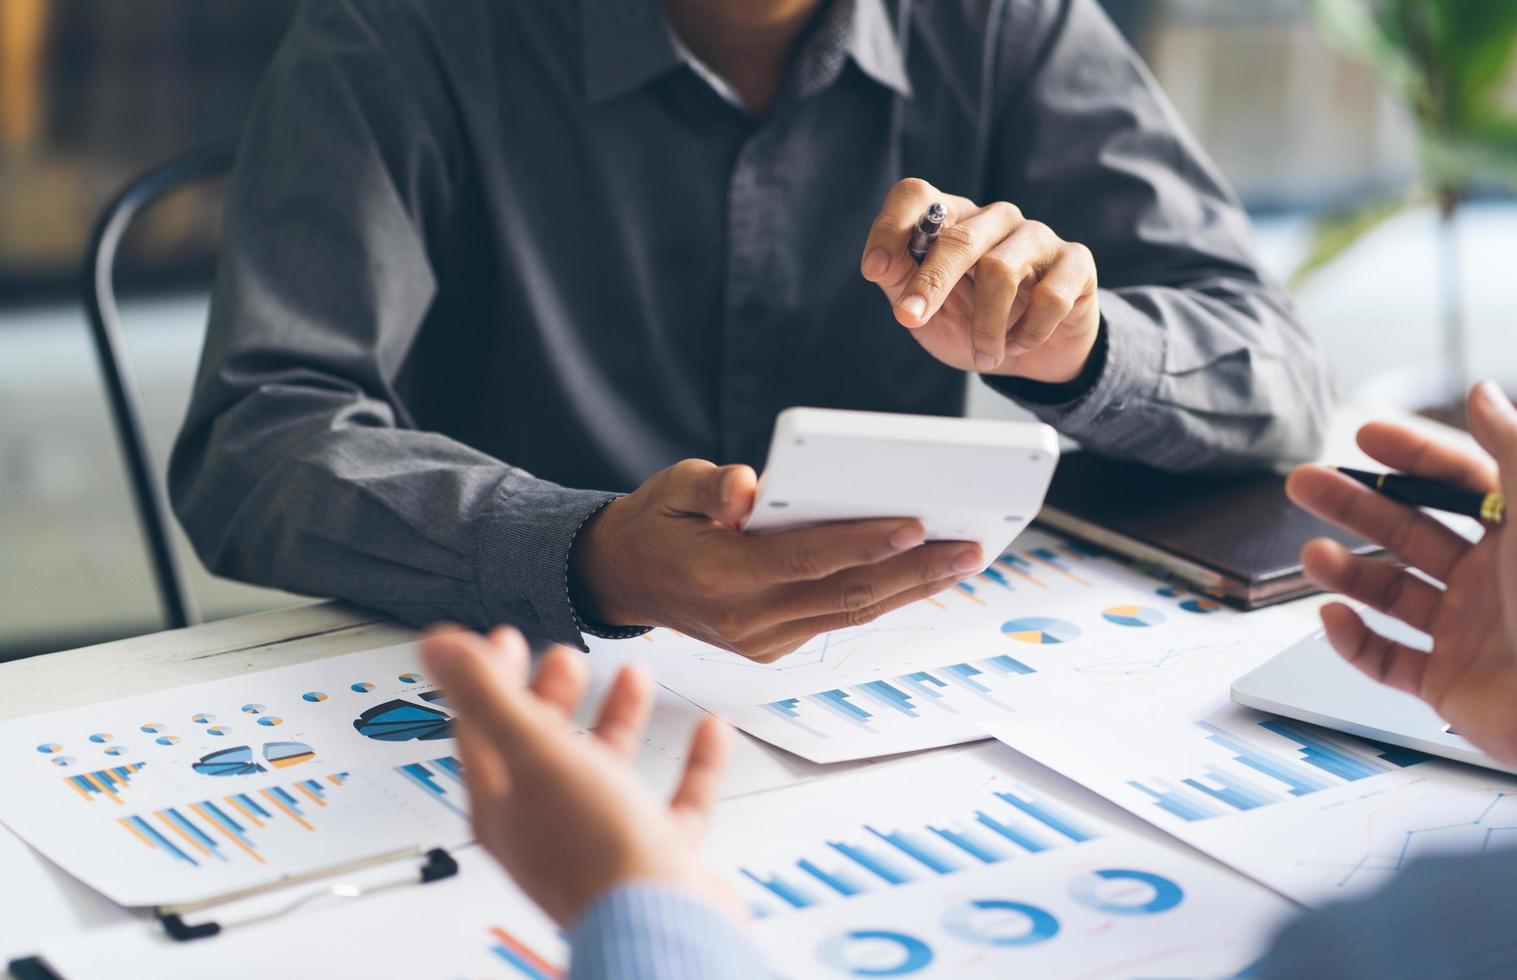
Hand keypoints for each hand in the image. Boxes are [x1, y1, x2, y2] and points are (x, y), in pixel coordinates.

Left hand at [420, 626, 743, 926]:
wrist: (663, 923)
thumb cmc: (595, 853)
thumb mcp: (536, 754)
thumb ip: (487, 696)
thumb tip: (437, 647)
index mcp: (505, 805)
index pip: (481, 731)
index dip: (491, 678)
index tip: (508, 639)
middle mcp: (548, 827)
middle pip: (542, 750)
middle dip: (553, 696)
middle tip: (566, 657)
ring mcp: (603, 843)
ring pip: (606, 771)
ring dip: (618, 719)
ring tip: (633, 677)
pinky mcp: (656, 858)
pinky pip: (674, 802)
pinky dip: (692, 763)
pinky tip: (709, 732)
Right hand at [570, 459, 981, 661]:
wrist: (624, 578)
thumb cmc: (656, 521)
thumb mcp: (670, 486)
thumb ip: (711, 485)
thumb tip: (750, 488)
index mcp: (718, 579)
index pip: (805, 560)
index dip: (861, 544)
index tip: (915, 524)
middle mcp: (745, 621)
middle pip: (844, 595)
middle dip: (913, 572)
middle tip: (969, 547)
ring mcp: (761, 641)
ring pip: (850, 613)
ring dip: (911, 588)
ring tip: (963, 560)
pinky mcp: (773, 646)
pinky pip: (837, 619)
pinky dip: (882, 596)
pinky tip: (921, 574)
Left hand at [860, 177, 1100, 382]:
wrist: (1035, 356)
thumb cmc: (974, 324)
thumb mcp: (927, 310)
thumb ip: (900, 284)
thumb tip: (879, 265)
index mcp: (953, 220)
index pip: (917, 196)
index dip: (891, 227)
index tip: (874, 270)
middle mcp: (995, 219)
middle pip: (958, 236)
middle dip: (930, 283)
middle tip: (912, 320)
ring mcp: (1037, 236)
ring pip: (1001, 270)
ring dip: (985, 326)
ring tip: (984, 356)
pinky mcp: (1075, 262)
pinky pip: (1049, 297)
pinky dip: (1028, 333)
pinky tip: (1020, 345)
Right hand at [1286, 382, 1516, 765]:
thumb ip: (1511, 449)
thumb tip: (1481, 393)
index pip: (1460, 483)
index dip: (1413, 456)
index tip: (1365, 437)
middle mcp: (1493, 581)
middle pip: (1409, 532)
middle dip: (1355, 505)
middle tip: (1304, 483)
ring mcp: (1468, 633)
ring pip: (1391, 593)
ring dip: (1345, 572)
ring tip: (1311, 557)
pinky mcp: (1450, 686)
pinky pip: (1389, 662)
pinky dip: (1354, 643)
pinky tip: (1332, 618)